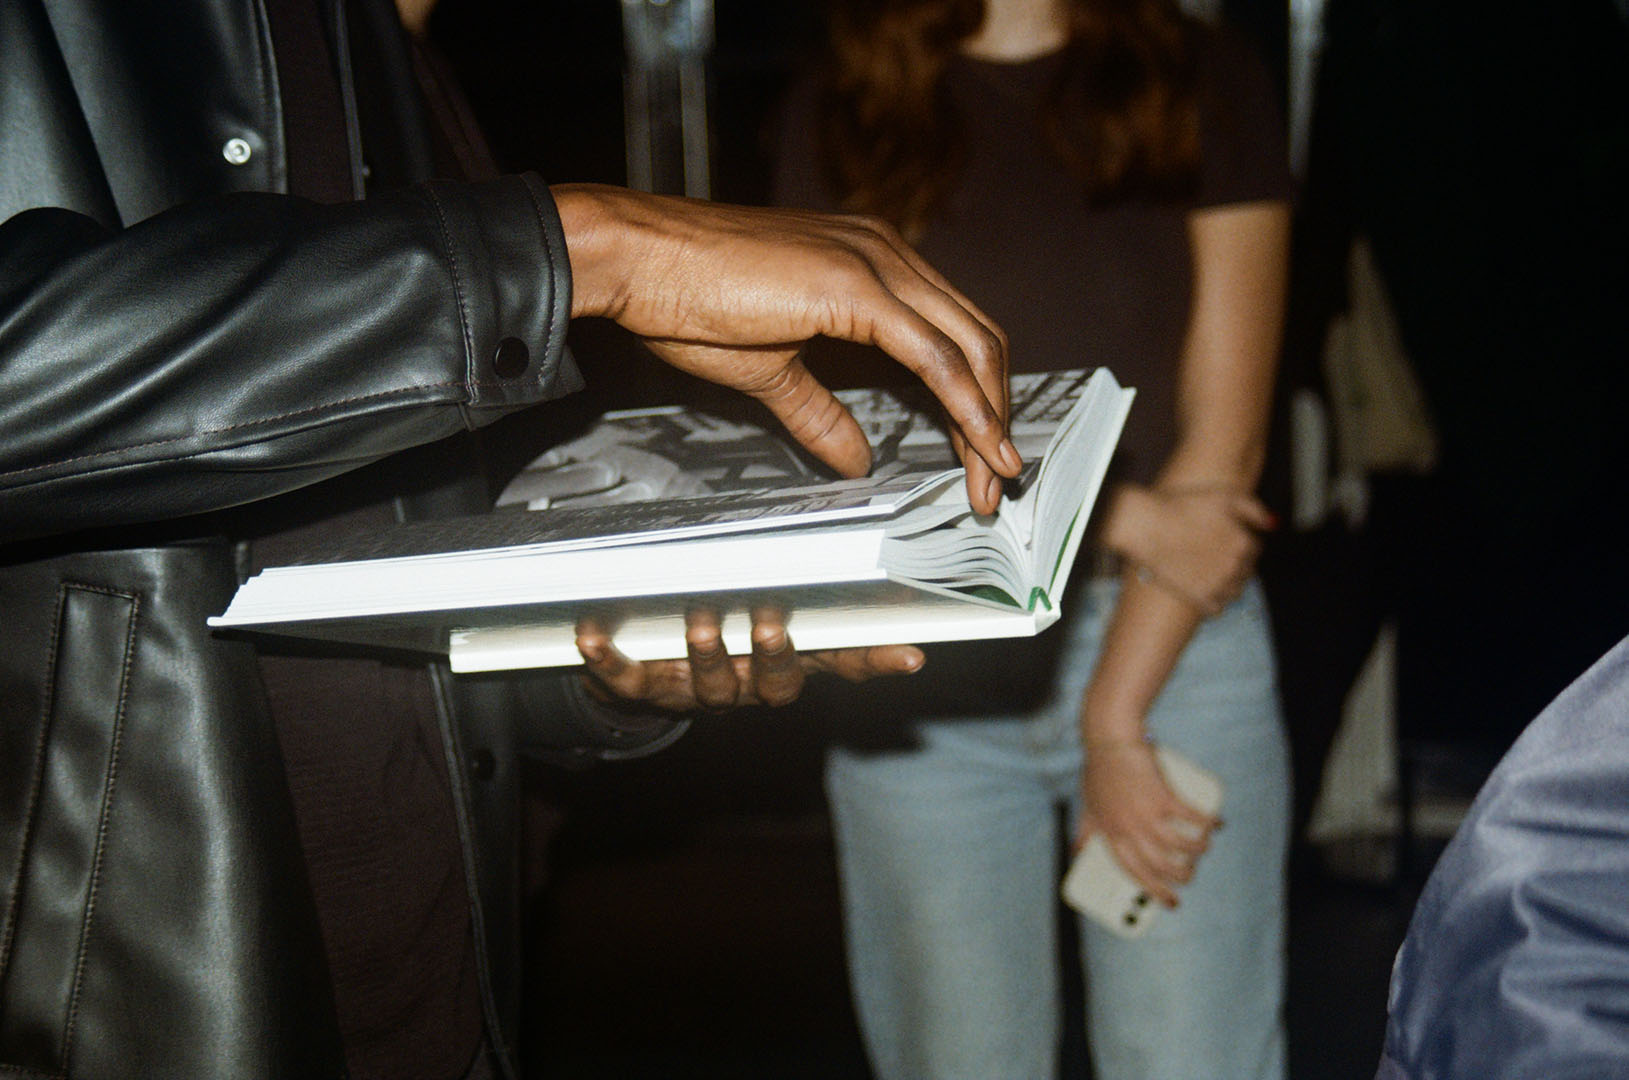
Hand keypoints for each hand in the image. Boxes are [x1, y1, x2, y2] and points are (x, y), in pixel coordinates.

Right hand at [551, 184, 1020, 513]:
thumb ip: (821, 413)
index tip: (980, 456)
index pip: (953, 332)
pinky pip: (934, 356)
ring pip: (970, 348)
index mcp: (871, 262)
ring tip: (993, 478)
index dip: (977, 397)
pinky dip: (966, 406)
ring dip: (989, 420)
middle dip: (996, 416)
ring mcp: (877, 262)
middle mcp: (887, 252)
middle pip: (978, 340)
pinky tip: (978, 444)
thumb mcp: (769, 369)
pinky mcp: (858, 286)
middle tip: (997, 480)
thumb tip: (858, 460)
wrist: (637, 258)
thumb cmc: (686, 298)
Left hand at [575, 607, 924, 712]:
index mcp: (783, 668)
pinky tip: (592, 632)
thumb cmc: (721, 641)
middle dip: (772, 655)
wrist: (640, 679)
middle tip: (771, 622)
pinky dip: (606, 656)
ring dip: (705, 653)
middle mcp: (745, 686)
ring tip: (702, 623)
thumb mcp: (777, 629)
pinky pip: (625, 678)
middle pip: (772, 683)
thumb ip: (821, 616)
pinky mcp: (643, 689)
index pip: (839, 666)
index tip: (908, 654)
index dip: (872, 664)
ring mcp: (695, 692)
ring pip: (709, 686)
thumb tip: (890, 603)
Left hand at [1075, 740, 1218, 907]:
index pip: (1133, 873)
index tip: (1171, 902)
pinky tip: (1217, 824)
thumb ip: (1085, 830)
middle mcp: (1128, 829)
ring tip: (1203, 849)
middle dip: (1181, 877)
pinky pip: (1191, 818)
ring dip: (1197, 851)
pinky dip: (1208, 824)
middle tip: (1190, 876)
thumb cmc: (1099, 771)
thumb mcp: (1087, 806)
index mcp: (1111, 835)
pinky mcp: (1162, 795)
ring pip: (1179, 847)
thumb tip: (1076, 852)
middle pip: (1160, 866)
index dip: (1154, 892)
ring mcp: (1145, 814)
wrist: (1110, 739)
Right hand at [1107, 485, 1274, 614]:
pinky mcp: (1199, 598)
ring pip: (1235, 592)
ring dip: (1226, 584)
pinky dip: (1213, 601)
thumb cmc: (1183, 506)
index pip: (1254, 549)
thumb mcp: (1223, 497)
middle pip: (1246, 572)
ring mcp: (1218, 585)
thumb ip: (1253, 509)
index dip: (1238, 542)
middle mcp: (1235, 567)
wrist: (1147, 525)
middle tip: (1211, 554)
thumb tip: (1272, 525)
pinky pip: (1217, 608)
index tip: (1221, 539)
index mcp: (1244, 543)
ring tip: (1207, 572)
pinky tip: (1200, 588)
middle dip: (1233, 563)